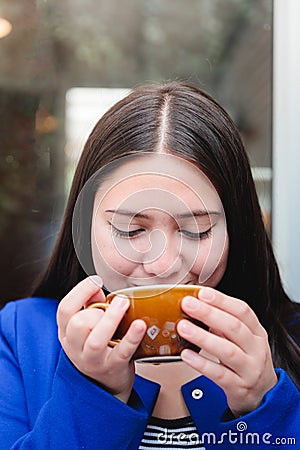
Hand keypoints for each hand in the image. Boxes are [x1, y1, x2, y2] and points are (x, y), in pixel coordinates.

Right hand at [57, 276, 146, 402]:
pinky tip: (140, 325)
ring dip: (111, 319)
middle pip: (78, 324)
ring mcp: (93, 361)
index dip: (79, 291)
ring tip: (124, 303)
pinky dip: (132, 338)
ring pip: (96, 340)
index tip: (96, 280)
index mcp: (66, 333)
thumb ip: (91, 305)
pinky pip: (122, 352)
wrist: (106, 386)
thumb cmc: (99, 347)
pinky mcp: (112, 368)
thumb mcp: (88, 326)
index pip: (64, 310)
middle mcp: (75, 348)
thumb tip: (96, 285)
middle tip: (117, 302)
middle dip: (96, 310)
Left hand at [177, 287, 277, 416]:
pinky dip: (201, 363)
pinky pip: (219, 374)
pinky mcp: (238, 387)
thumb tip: (198, 306)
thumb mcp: (243, 340)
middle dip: (209, 313)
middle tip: (188, 304)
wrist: (264, 395)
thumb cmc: (248, 361)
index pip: (242, 311)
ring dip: (203, 337)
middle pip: (234, 327)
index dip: (222, 300)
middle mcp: (256, 349)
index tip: (203, 292)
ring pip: (227, 351)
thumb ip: (224, 324)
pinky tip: (186, 354)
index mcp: (257, 332)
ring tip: (183, 327)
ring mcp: (249, 369)